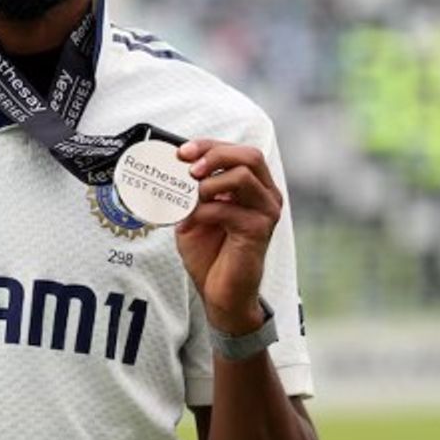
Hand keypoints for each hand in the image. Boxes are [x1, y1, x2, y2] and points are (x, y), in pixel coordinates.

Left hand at [174, 140, 282, 333]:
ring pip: (242, 176)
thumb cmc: (209, 252)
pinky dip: (200, 212)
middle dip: (214, 155)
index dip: (208, 146)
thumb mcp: (195, 211)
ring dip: (208, 185)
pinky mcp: (258, 230)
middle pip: (249, 155)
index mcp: (254, 185)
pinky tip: (187, 225)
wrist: (219, 293)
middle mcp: (266, 195)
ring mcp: (266, 212)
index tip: (181, 152)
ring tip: (189, 201)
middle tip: (189, 169)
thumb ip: (190, 188)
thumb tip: (172, 164)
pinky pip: (227, 208)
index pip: (237, 151)